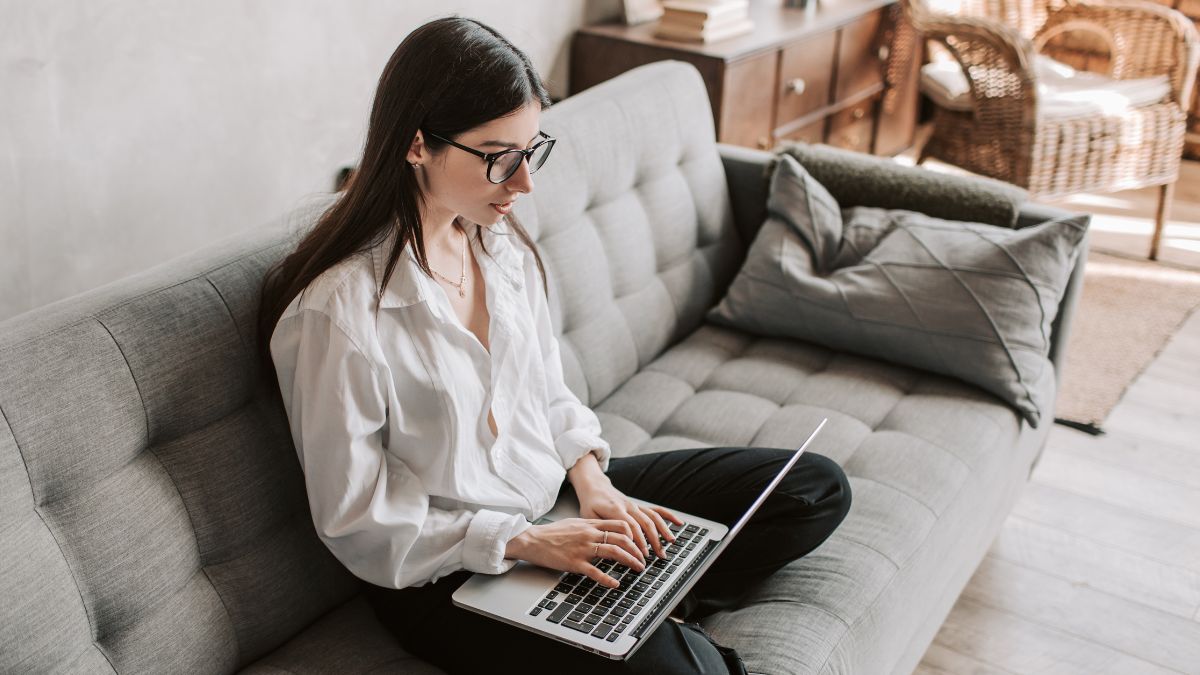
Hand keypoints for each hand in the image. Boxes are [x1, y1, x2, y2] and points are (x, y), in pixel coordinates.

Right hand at [505, 518, 648, 588]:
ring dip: (630, 560)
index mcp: (590, 524)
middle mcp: (589, 534)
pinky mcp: (575, 563)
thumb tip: (605, 530)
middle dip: (637, 549)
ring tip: (638, 568)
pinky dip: (608, 579)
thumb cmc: (552, 533)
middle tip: (644, 559)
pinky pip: (595, 572)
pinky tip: (615, 584)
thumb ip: (591, 526)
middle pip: (622, 538)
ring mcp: (583, 548)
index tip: (641, 543)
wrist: (532, 540)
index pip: (620, 524)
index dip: (635, 534)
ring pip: (614, 551)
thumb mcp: (575, 524)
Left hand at [576, 480, 682, 559]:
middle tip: (658, 556)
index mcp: (615, 509)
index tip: (641, 555)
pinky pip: (656, 510)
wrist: (594, 487)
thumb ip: (601, 529)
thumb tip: (610, 545)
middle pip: (645, 523)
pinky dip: (668, 516)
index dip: (637, 541)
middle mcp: (629, 506)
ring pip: (653, 518)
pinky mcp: (639, 506)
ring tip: (670, 544)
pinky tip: (678, 523)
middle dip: (653, 540)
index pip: (630, 527)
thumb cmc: (590, 504)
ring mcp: (636, 506)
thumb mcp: (589, 517)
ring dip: (663, 531)